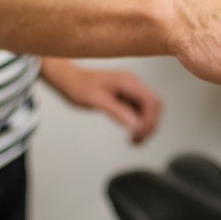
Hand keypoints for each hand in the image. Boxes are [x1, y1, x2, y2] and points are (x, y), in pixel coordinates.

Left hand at [40, 57, 162, 143]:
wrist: (66, 78)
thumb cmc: (77, 85)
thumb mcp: (96, 100)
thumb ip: (117, 112)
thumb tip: (136, 125)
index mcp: (128, 81)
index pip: (151, 102)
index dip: (149, 121)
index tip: (139, 135)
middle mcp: (132, 83)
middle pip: (154, 106)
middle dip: (150, 125)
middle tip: (137, 140)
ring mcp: (130, 89)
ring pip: (148, 109)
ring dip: (145, 125)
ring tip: (134, 141)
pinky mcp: (125, 96)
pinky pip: (139, 110)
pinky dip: (138, 122)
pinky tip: (130, 132)